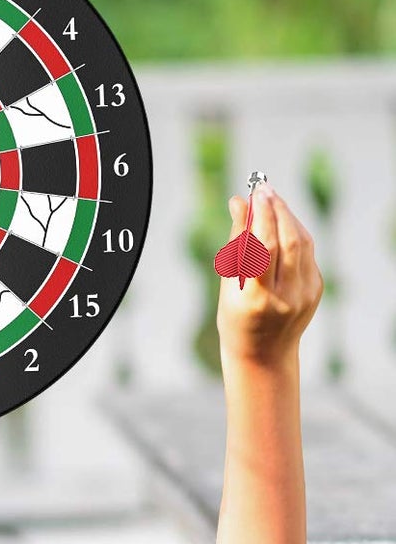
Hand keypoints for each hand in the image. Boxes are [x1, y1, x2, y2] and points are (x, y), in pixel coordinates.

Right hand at [217, 184, 322, 367]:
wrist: (263, 354)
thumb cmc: (236, 318)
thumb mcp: (228, 284)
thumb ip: (236, 242)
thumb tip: (239, 202)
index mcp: (256, 298)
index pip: (264, 247)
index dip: (261, 216)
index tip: (254, 193)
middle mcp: (285, 295)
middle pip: (288, 240)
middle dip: (276, 209)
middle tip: (263, 188)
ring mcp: (305, 293)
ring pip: (302, 243)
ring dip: (287, 216)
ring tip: (272, 199)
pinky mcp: (316, 289)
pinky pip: (308, 252)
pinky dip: (294, 232)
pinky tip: (281, 222)